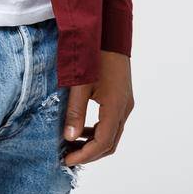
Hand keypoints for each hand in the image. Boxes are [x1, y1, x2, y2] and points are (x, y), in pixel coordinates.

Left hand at [61, 50, 133, 165]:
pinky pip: (113, 122)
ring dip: (94, 143)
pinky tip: (82, 127)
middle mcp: (124, 108)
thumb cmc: (93, 55)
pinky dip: (98, 131)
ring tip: (72, 143)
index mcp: (115, 107)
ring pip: (112, 134)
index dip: (85, 155)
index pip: (102, 143)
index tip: (67, 160)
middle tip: (68, 156)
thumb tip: (69, 138)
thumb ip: (75, 112)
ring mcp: (125, 103)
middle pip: (110, 143)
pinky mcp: (122, 97)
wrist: (109, 34)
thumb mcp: (80, 84)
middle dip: (90, 153)